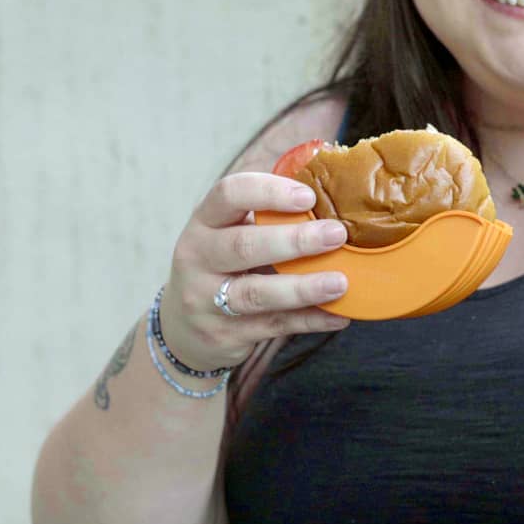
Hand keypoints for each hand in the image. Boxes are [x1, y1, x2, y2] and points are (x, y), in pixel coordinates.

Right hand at [156, 172, 352, 371]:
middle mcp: (198, 259)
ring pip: (257, 293)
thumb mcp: (228, 232)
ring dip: (302, 288)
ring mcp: (206, 300)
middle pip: (244, 246)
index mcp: (204, 222)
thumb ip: (267, 214)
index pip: (228, 195)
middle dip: (294, 240)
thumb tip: (332, 188)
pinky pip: (273, 326)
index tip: (308, 197)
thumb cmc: (222, 264)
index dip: (269, 192)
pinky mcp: (224, 335)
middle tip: (336, 234)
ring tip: (341, 282)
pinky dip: (309, 321)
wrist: (182, 327)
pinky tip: (339, 316)